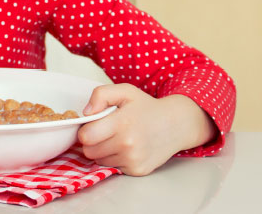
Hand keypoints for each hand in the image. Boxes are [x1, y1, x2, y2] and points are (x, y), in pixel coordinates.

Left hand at [77, 84, 215, 175]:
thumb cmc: (147, 107)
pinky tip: (127, 148)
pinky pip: (113, 167)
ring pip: (99, 161)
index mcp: (122, 123)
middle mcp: (127, 144)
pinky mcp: (138, 171)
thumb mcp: (125, 91)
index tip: (93, 124)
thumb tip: (86, 113)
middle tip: (104, 131)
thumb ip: (101, 95)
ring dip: (103, 151)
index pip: (85, 137)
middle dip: (92, 142)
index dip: (85, 130)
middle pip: (89, 152)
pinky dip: (116, 158)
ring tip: (117, 138)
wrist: (176, 124)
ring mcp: (133, 159)